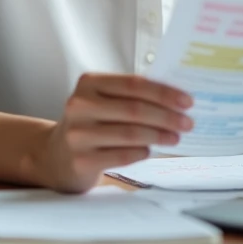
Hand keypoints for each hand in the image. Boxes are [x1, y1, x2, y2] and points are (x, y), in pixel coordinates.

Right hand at [35, 73, 194, 192]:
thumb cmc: (89, 123)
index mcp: (88, 83)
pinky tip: (151, 150)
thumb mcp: (102, 101)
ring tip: (176, 137)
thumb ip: (131, 96)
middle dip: (167, 116)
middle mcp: (80, 105)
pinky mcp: (82, 160)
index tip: (187, 101)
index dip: (164, 93)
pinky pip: (122, 155)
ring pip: (130, 133)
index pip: (134, 84)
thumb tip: (176, 99)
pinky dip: (142, 152)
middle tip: (187, 122)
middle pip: (134, 109)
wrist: (55, 155)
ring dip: (159, 135)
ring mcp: (78, 134)